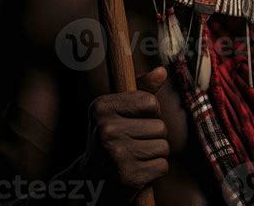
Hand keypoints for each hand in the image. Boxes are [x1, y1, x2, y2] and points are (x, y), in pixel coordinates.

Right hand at [83, 66, 168, 202]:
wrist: (89, 182)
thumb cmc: (109, 140)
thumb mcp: (118, 111)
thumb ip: (141, 90)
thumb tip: (161, 70)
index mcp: (102, 107)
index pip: (150, 102)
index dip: (151, 112)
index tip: (136, 120)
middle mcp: (106, 129)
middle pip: (160, 126)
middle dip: (153, 136)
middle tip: (133, 143)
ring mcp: (117, 154)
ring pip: (164, 146)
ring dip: (154, 153)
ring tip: (135, 156)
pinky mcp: (128, 177)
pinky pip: (162, 166)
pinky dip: (154, 170)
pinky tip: (137, 170)